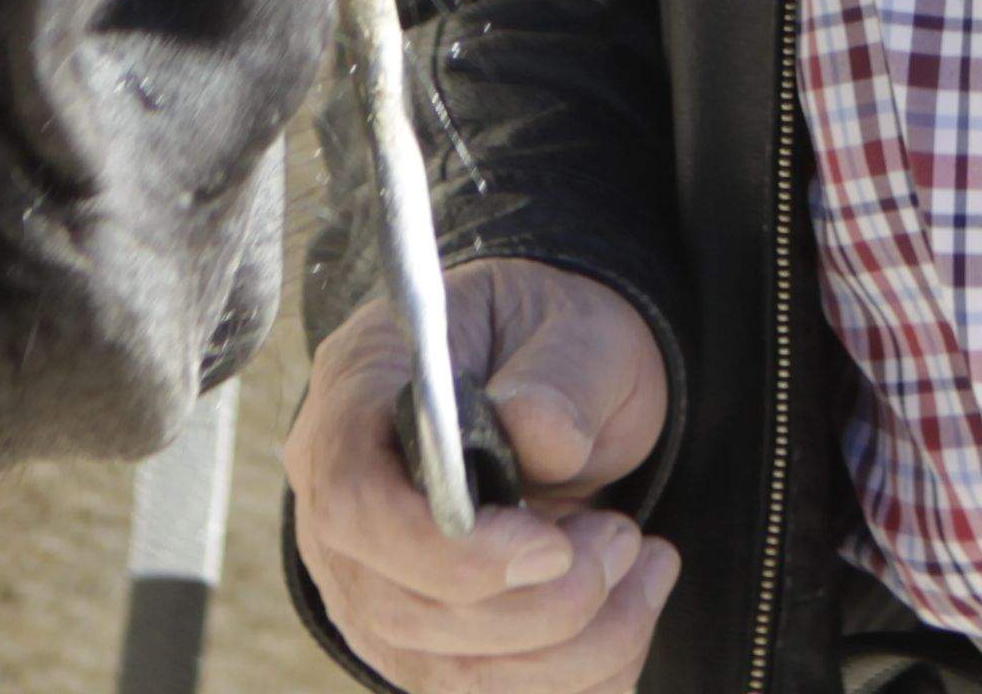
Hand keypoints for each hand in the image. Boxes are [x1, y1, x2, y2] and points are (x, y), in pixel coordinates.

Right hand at [287, 257, 680, 692]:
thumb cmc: (559, 340)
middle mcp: (339, 501)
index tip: (551, 548)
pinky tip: (631, 610)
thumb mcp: (579, 324)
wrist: (570, 383)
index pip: (354, 500)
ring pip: (447, 671)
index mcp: (358, 392)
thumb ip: (560, 374)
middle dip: (536, 607)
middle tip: (624, 540)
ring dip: (572, 644)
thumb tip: (539, 433)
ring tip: (642, 562)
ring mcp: (370, 581)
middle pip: (400, 607)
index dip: (446, 548)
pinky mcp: (419, 639)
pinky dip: (580, 674)